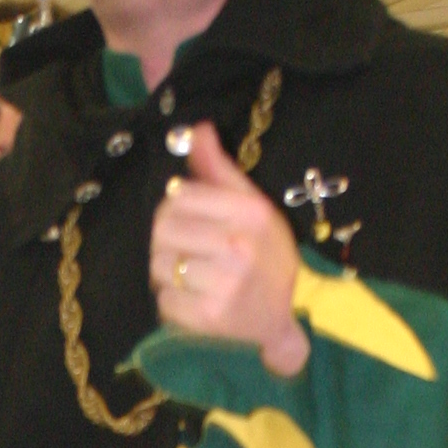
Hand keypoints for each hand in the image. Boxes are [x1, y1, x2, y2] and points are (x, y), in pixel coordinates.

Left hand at [148, 125, 308, 377]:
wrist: (287, 317)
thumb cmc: (267, 258)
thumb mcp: (255, 208)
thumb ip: (221, 170)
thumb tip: (199, 129)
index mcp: (252, 213)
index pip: (180, 196)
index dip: (174, 207)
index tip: (187, 220)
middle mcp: (240, 246)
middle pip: (163, 229)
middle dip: (166, 241)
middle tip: (185, 251)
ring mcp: (225, 284)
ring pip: (160, 265)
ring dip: (167, 272)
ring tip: (191, 276)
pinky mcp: (210, 317)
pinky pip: (165, 300)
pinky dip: (172, 301)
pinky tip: (193, 299)